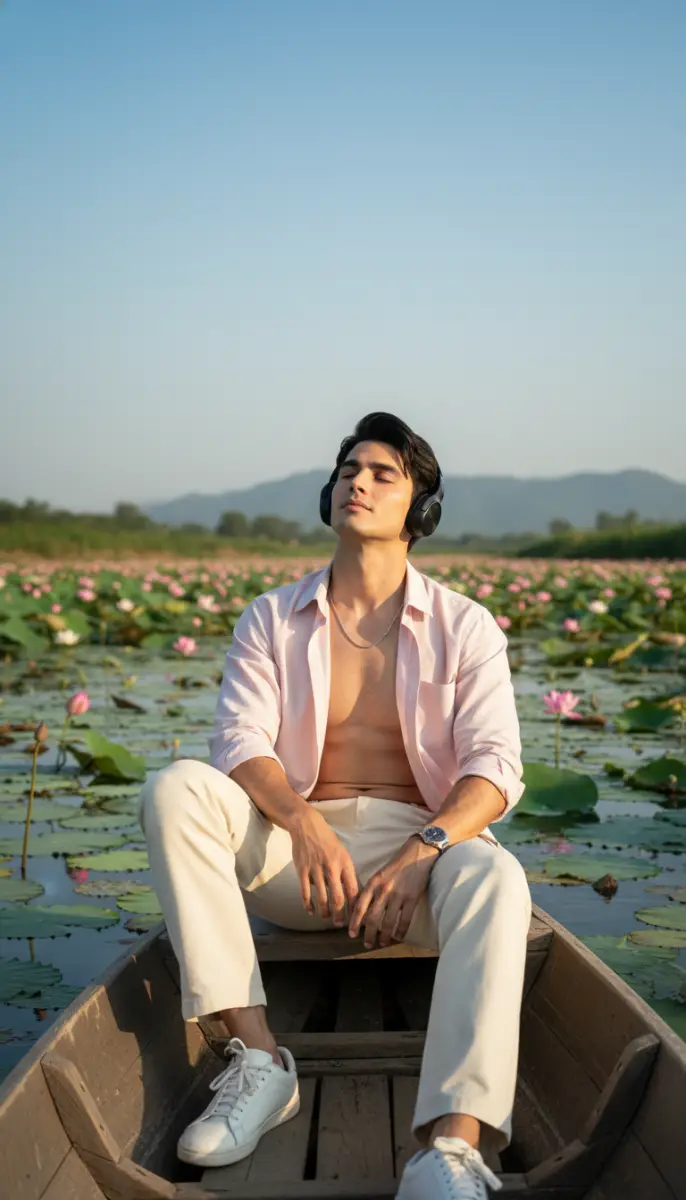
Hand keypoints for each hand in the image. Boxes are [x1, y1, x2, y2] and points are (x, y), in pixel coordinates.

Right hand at [289, 808, 358, 924]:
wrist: (307, 826)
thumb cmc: (327, 840)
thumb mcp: (342, 853)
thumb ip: (346, 871)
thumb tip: (352, 892)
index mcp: (345, 863)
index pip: (353, 890)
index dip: (355, 906)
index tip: (355, 916)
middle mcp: (332, 868)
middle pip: (338, 899)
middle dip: (339, 915)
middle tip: (339, 924)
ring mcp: (316, 870)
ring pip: (322, 898)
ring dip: (324, 912)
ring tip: (326, 918)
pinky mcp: (302, 870)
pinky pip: (305, 892)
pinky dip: (308, 905)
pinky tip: (311, 911)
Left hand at [348, 836, 435, 948]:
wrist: (416, 854)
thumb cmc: (396, 865)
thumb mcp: (378, 875)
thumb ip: (371, 891)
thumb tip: (363, 910)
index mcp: (373, 884)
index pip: (360, 907)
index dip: (354, 922)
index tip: (351, 933)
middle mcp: (383, 890)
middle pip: (372, 918)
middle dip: (368, 933)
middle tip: (367, 943)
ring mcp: (398, 895)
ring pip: (388, 921)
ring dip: (384, 935)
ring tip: (382, 943)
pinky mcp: (412, 898)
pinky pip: (405, 919)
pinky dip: (401, 931)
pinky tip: (398, 937)